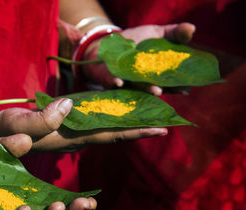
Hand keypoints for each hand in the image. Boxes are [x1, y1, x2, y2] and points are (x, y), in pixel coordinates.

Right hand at [0, 98, 166, 156]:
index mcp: (69, 138)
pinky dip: (110, 119)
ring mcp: (70, 134)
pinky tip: (118, 114)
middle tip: (165, 124)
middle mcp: (74, 139)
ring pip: (105, 130)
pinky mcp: (64, 127)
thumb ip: (43, 118)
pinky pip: (94, 124)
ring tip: (148, 118)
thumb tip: (70, 104)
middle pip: (113, 134)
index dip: (134, 131)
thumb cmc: (6, 131)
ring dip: (127, 125)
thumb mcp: (20, 124)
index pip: (108, 135)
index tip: (159, 129)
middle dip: (138, 129)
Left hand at [81, 22, 195, 95]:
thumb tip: (192, 28)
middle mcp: (143, 82)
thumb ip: (174, 33)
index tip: (186, 88)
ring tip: (154, 91)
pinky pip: (113, 83)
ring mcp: (127, 83)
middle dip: (161, 90)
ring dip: (145, 90)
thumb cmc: (135, 41)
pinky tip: (119, 82)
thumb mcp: (156, 33)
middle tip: (166, 91)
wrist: (107, 44)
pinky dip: (116, 82)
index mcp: (157, 74)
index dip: (179, 86)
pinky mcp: (110, 80)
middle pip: (154, 88)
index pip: (171, 83)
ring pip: (136, 89)